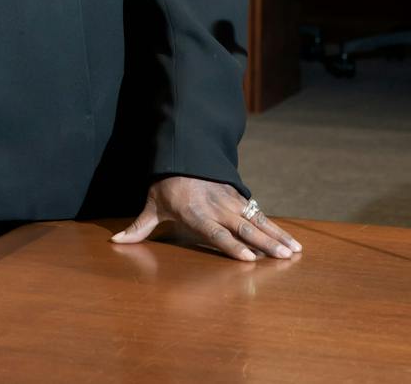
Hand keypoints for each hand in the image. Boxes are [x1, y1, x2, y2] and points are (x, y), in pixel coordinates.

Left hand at [111, 176, 301, 260]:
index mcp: (195, 213)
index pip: (215, 233)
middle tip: (283, 257)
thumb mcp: (151, 204)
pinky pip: (259, 215)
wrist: (183, 152)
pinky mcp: (239, 197)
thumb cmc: (165, 184)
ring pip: (256, 221)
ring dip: (276, 236)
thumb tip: (115, 242)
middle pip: (242, 229)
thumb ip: (138, 227)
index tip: (248, 258)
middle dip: (264, 243)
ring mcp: (230, 202)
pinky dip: (276, 228)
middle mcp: (216, 208)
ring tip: (294, 251)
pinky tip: (292, 241)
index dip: (230, 246)